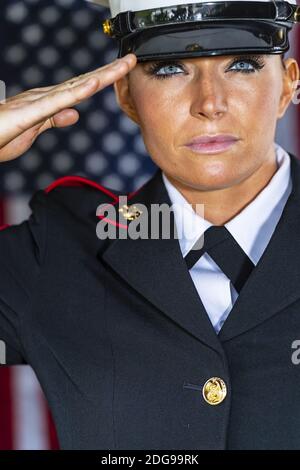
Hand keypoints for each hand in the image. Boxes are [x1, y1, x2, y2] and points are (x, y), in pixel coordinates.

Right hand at [0, 54, 136, 161]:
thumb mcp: (34, 130)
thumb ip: (54, 119)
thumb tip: (75, 114)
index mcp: (47, 102)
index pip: (81, 89)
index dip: (103, 80)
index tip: (122, 72)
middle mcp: (45, 96)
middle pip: (83, 82)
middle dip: (109, 72)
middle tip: (131, 61)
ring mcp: (38, 102)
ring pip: (76, 87)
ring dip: (101, 76)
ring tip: (123, 66)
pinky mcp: (30, 112)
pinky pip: (58, 101)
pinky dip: (78, 92)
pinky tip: (94, 84)